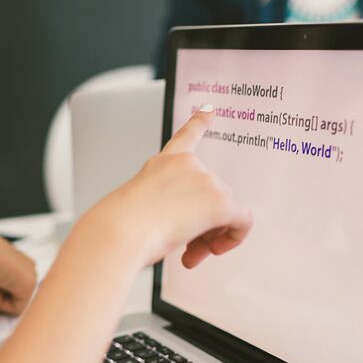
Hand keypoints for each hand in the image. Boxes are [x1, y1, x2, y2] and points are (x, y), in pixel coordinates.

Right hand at [80, 106, 251, 268]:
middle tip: (186, 248)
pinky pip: (241, 222)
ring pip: (225, 212)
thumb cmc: (121, 225)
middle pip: (212, 194)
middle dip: (203, 224)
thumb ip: (167, 207)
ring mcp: (205, 180)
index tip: (210, 109)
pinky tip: (216, 248)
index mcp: (163, 163)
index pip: (186, 136)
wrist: (121, 231)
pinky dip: (233, 238)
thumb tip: (190, 227)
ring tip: (190, 253)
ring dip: (210, 236)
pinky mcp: (219, 201)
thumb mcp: (141, 207)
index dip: (200, 121)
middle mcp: (187, 165)